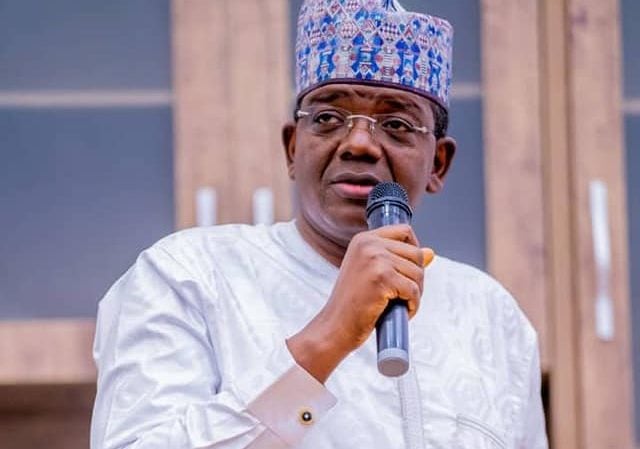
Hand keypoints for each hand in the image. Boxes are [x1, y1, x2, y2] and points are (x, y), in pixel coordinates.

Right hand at [287, 224, 433, 382]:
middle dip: (417, 278)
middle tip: (404, 296)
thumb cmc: (353, 302)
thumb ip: (399, 259)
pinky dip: (413, 305)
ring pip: (418, 273)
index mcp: (364, 239)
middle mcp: (369, 244)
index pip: (404, 231)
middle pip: (416, 254)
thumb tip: (431, 253)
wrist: (335, 326)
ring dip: (415, 293)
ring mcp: (375, 259)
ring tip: (400, 304)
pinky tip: (401, 312)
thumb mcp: (373, 273)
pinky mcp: (382, 278)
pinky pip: (413, 290)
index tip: (407, 271)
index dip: (414, 250)